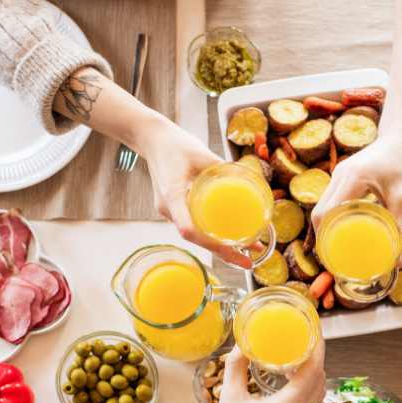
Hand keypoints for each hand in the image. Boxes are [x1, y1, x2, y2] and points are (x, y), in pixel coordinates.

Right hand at [137, 119, 250, 267]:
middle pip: (196, 238)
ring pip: (195, 236)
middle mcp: (168, 208)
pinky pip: (193, 227)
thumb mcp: (202, 152)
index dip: (209, 242)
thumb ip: (223, 166)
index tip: (230, 251)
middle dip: (223, 252)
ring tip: (247, 253)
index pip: (188, 227)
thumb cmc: (175, 144)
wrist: (151, 140)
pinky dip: (211, 236)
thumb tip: (250, 179)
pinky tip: (229, 237)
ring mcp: (169, 211)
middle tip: (248, 262)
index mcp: (172, 195)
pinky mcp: (174, 209)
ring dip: (219, 246)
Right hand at [209, 343, 325, 402]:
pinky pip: (311, 398)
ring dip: (313, 368)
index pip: (314, 369)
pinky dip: (307, 382)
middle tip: (303, 334)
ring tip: (296, 351)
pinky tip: (290, 374)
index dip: (316, 346)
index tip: (312, 327)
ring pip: (318, 388)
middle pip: (320, 376)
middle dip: (315, 353)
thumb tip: (242, 344)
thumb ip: (236, 369)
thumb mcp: (229, 400)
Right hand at [312, 134, 401, 265]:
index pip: (327, 213)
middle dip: (324, 238)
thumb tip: (399, 261)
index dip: (325, 239)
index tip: (333, 258)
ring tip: (338, 249)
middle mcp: (340, 175)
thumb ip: (401, 229)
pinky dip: (333, 217)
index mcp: (352, 179)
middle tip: (335, 259)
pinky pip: (331, 200)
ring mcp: (339, 174)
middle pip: (319, 212)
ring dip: (327, 228)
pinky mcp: (343, 176)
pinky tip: (344, 231)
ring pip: (323, 206)